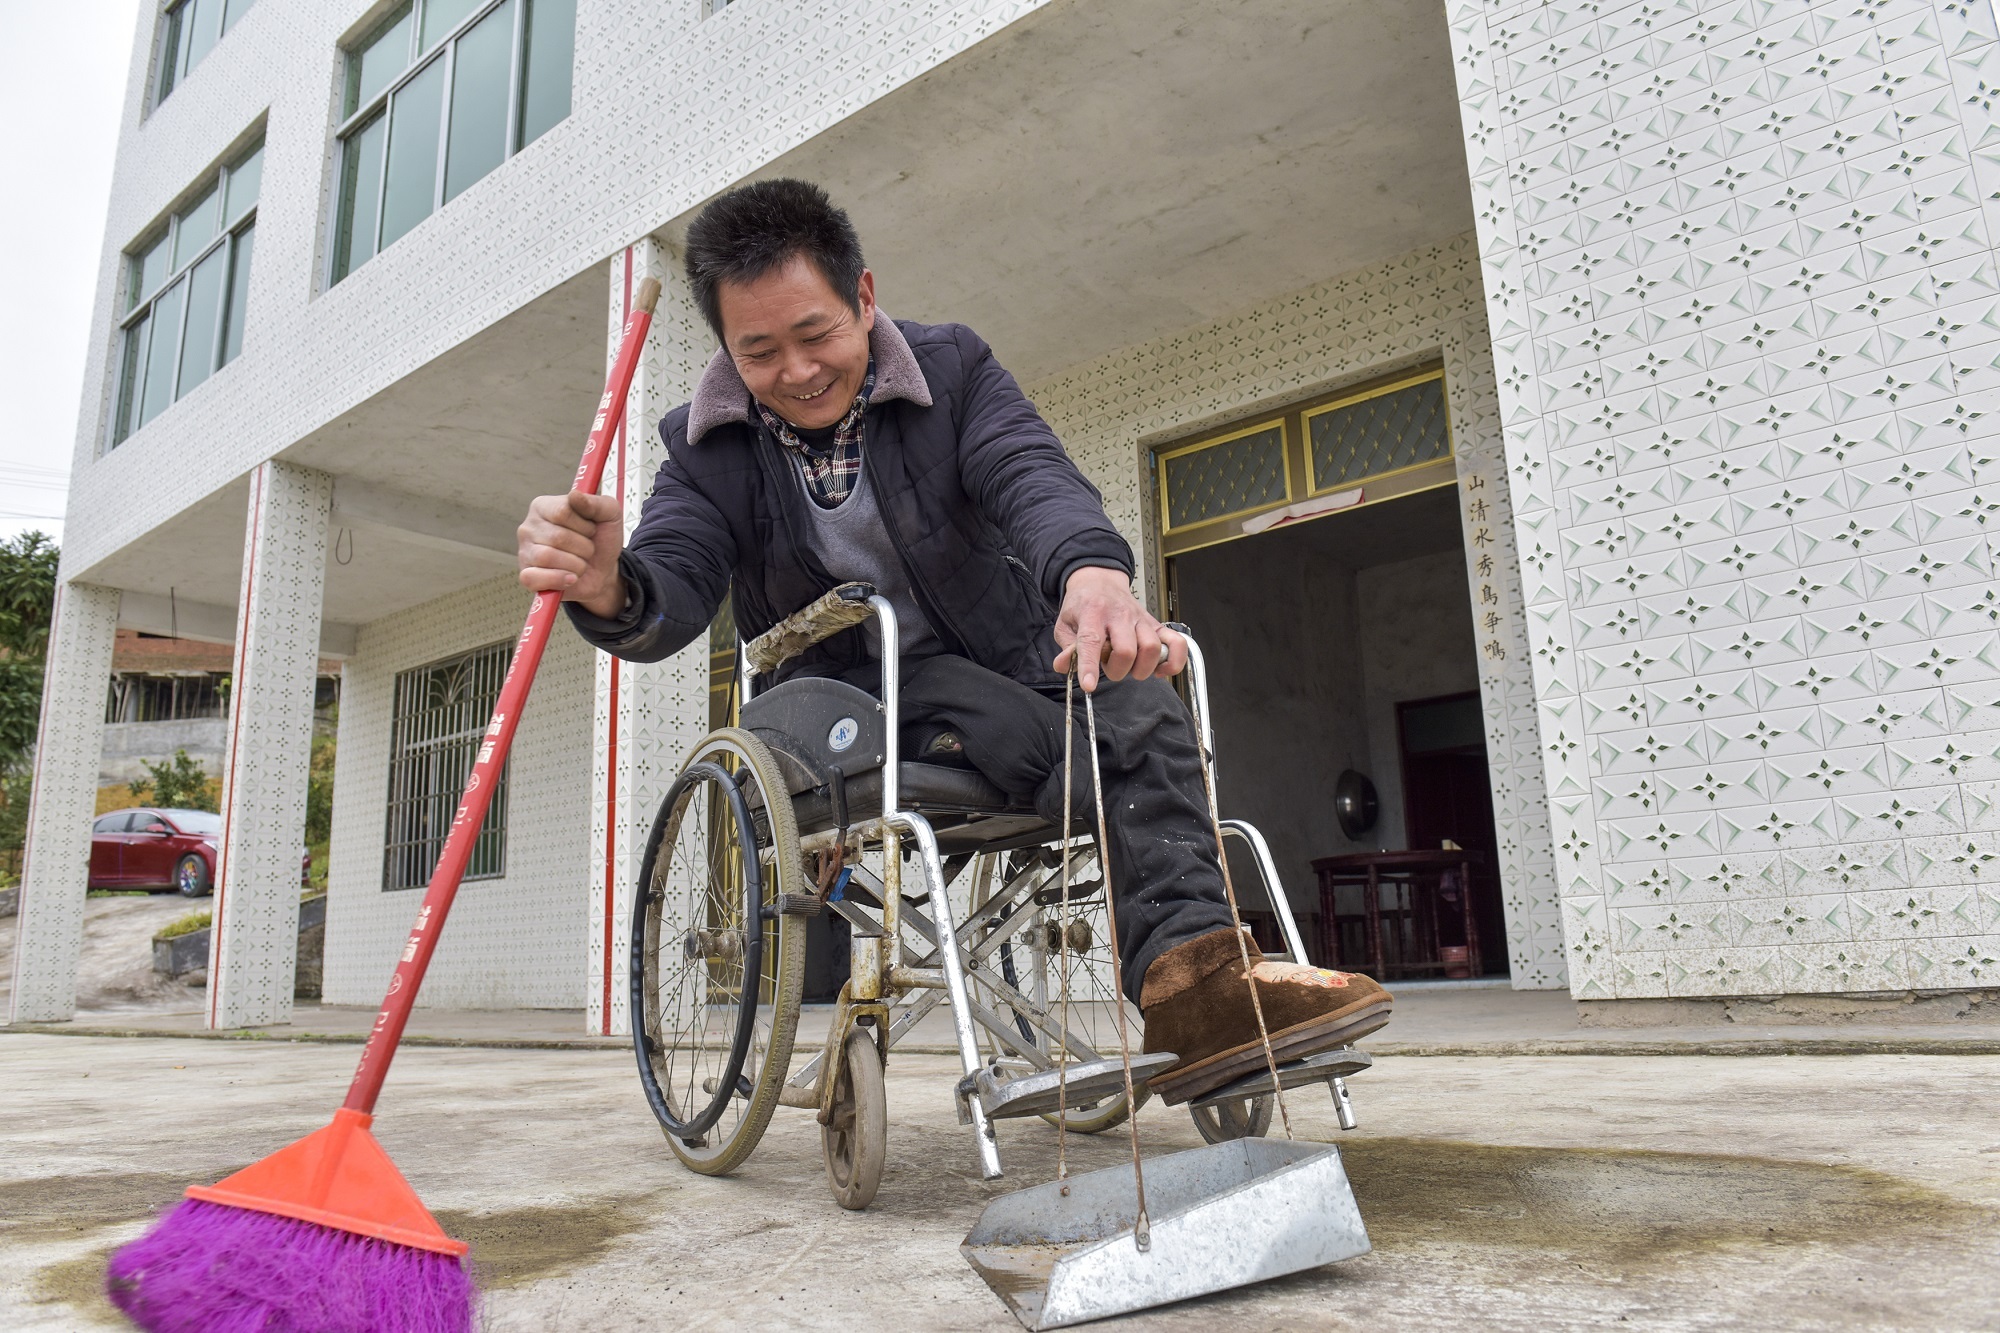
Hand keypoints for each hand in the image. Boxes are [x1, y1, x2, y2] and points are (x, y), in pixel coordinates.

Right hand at [517, 490, 624, 616]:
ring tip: (579, 563)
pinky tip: (570, 578)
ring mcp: (525, 551)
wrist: (603, 570)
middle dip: (583, 547)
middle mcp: (529, 527)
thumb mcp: (609, 515)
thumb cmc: (600, 540)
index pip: (562, 512)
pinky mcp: (526, 575)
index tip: (590, 529)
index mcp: (544, 506)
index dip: (584, 525)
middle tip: (586, 549)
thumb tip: (574, 495)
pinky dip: (558, 580)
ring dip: (575, 564)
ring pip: (547, 557)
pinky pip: (533, 578)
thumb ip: (596, 503)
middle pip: (557, 537)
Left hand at [1052, 566, 1186, 691]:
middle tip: (1109, 667)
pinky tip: (1158, 669)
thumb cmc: (1084, 603)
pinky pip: (1177, 644)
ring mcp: (1141, 620)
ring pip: (1152, 649)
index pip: (1092, 641)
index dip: (1090, 666)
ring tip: (1129, 666)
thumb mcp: (1064, 623)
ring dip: (1141, 668)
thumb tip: (1064, 666)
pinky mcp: (1157, 625)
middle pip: (1127, 650)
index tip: (1089, 685)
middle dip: (1117, 670)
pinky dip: (1173, 662)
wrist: (1100, 580)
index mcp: (1093, 613)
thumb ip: (1066, 647)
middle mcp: (1120, 615)